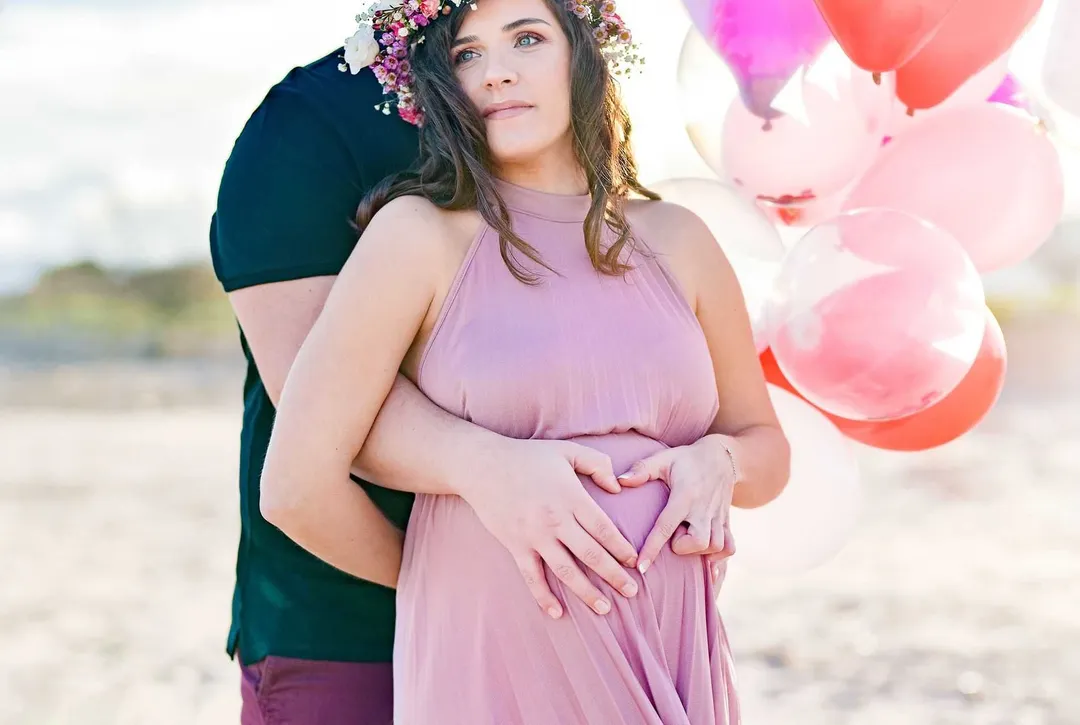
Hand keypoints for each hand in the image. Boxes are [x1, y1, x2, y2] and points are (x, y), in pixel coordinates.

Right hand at [456, 438, 640, 618]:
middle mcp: (555, 520)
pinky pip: (532, 577)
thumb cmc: (527, 457)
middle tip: (632, 591)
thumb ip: (598, 463)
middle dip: (614, 575)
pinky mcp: (515, 546)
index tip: (634, 561)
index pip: (604, 529)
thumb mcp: (567, 450)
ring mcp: (534, 536)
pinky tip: (557, 612)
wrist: (483, 466)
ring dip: (586, 592)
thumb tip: (618, 489)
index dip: (621, 548)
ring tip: (604, 608)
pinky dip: (543, 596)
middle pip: (591, 554)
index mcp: (571, 497)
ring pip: (566, 571)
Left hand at [617, 435, 736, 576]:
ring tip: (687, 537)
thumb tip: (619, 482)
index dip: (652, 548)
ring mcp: (718, 517)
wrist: (721, 457)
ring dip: (699, 551)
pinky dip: (718, 556)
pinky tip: (704, 554)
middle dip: (683, 547)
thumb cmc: (685, 460)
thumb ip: (641, 470)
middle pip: (698, 542)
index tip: (641, 567)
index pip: (666, 526)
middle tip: (675, 534)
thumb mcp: (662, 459)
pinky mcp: (726, 522)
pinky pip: (729, 548)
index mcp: (685, 496)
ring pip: (715, 547)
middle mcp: (703, 509)